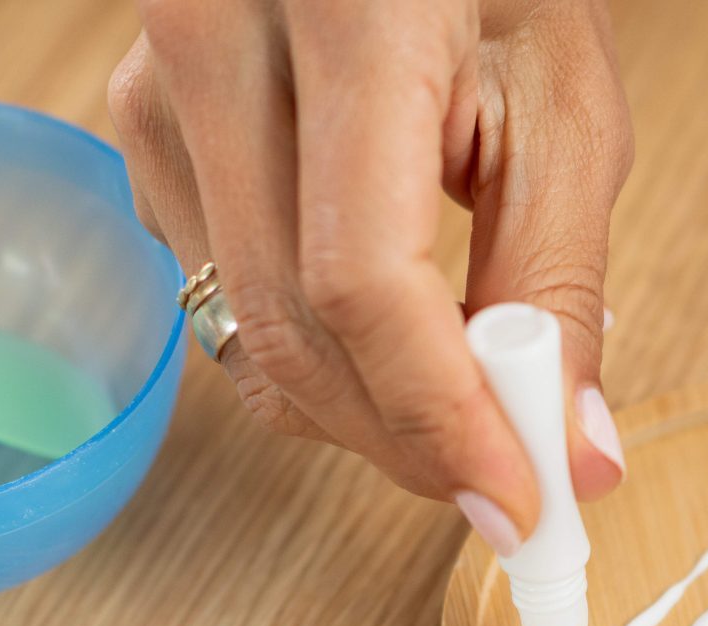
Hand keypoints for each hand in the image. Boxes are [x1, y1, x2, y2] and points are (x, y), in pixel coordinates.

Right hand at [108, 0, 632, 549]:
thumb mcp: (564, 102)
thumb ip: (560, 282)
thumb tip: (570, 450)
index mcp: (346, 13)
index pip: (359, 279)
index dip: (440, 414)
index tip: (520, 495)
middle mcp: (214, 39)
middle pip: (289, 326)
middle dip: (407, 438)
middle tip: (509, 480)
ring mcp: (154, 84)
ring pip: (240, 330)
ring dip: (361, 404)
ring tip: (468, 389)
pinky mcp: (137, 122)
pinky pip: (214, 289)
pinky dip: (312, 343)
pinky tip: (389, 319)